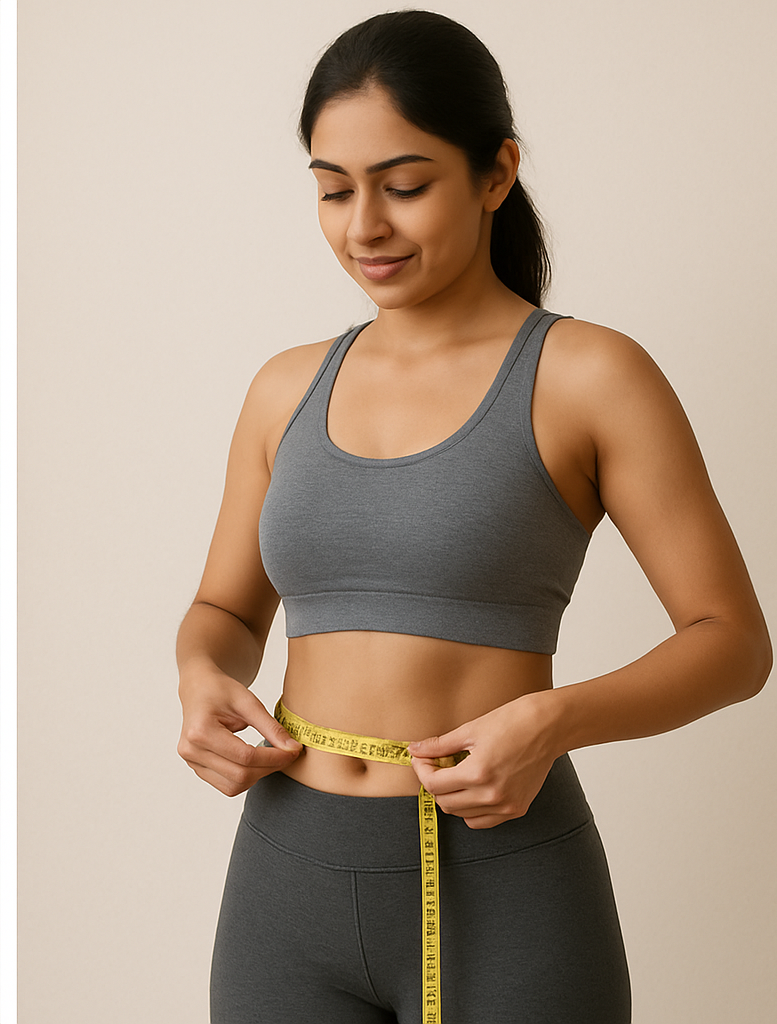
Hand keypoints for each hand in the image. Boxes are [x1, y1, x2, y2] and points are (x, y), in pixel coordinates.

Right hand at [177, 669, 301, 795]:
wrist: (198, 689)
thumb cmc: (220, 690)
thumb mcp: (248, 703)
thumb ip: (271, 727)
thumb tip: (292, 748)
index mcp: (201, 731)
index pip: (245, 757)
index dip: (274, 757)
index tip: (293, 751)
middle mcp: (191, 751)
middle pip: (240, 775)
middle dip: (270, 768)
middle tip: (288, 755)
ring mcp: (191, 762)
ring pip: (233, 786)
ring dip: (259, 776)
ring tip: (273, 758)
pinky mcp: (197, 768)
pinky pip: (226, 785)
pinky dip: (246, 778)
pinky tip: (257, 763)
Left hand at [407, 691, 560, 828]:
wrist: (549, 726)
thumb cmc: (513, 721)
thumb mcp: (471, 729)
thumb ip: (440, 745)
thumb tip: (414, 750)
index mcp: (478, 773)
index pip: (434, 785)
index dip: (422, 771)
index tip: (421, 759)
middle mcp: (492, 795)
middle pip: (445, 803)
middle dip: (434, 784)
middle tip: (435, 765)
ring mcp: (506, 805)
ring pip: (462, 815)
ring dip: (451, 798)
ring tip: (455, 776)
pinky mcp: (517, 809)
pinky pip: (484, 821)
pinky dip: (471, 810)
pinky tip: (472, 789)